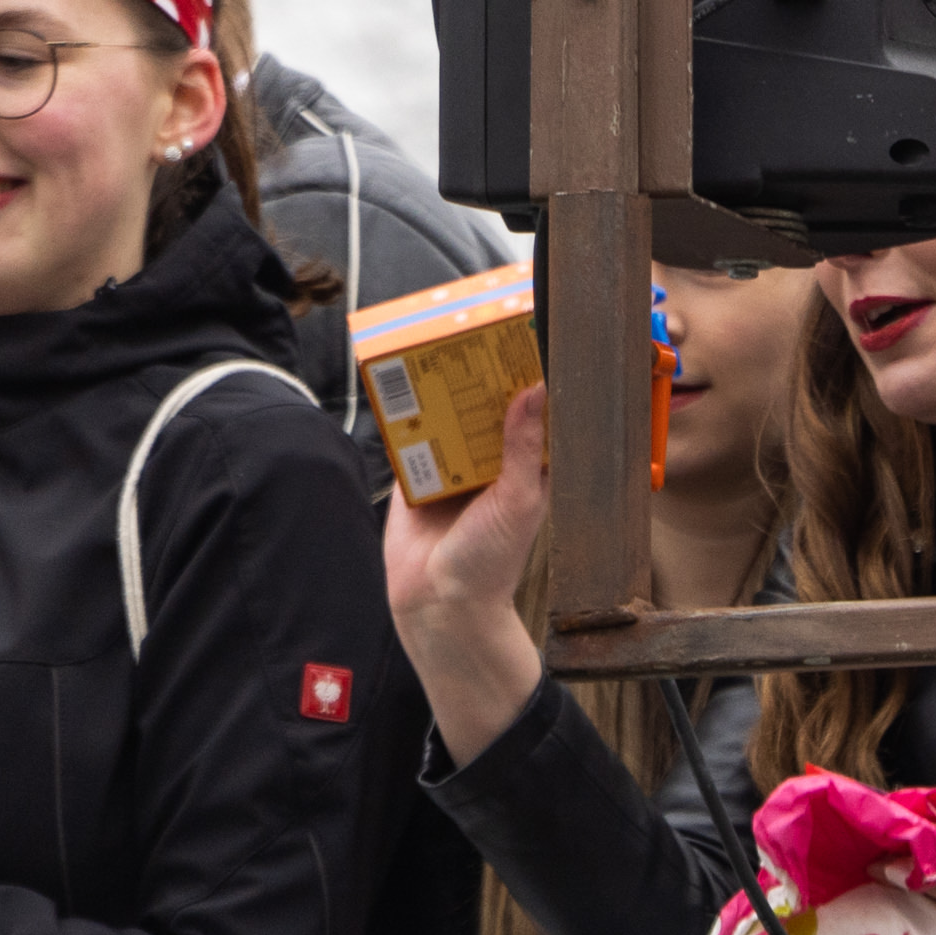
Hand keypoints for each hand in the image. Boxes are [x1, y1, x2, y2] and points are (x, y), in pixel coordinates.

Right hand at [384, 378, 550, 762]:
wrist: (437, 604)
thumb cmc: (491, 563)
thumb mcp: (518, 499)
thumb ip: (523, 446)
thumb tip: (536, 391)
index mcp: (522, 469)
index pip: (528, 415)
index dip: (527, 381)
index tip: (526, 341)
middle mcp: (488, 464)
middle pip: (482, 408)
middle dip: (477, 376)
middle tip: (472, 330)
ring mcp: (449, 469)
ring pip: (445, 417)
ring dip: (438, 389)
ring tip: (436, 346)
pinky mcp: (413, 478)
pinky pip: (408, 438)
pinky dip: (403, 414)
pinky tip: (400, 383)